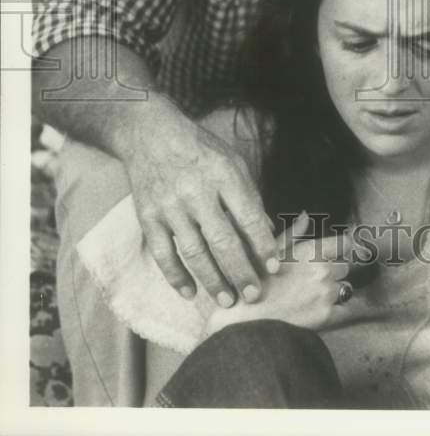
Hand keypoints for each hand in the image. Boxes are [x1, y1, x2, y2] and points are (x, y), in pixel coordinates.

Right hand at [121, 98, 277, 306]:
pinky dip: (176, 276)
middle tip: (254, 295)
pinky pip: (163, 253)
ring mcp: (170, 206)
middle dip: (240, 272)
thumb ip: (249, 196)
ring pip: (193, 252)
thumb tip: (267, 231)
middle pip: (222, 240)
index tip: (274, 267)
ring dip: (212, 280)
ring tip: (227, 300)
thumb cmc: (200, 150)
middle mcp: (197, 192)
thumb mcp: (233, 162)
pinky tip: (190, 292)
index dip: (263, 245)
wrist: (151, 135)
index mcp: (224, 175)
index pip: (248, 217)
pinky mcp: (148, 217)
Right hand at [205, 212, 353, 335]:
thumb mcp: (271, 252)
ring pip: (347, 288)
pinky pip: (350, 311)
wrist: (244, 319)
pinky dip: (350, 310)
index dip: (345, 247)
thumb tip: (305, 215)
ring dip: (339, 290)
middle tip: (322, 279)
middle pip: (346, 266)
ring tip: (321, 296)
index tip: (342, 251)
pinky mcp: (327, 317)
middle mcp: (323, 270)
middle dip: (337, 271)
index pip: (346, 243)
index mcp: (311, 251)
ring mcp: (326, 293)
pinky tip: (346, 311)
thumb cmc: (254, 282)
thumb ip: (293, 233)